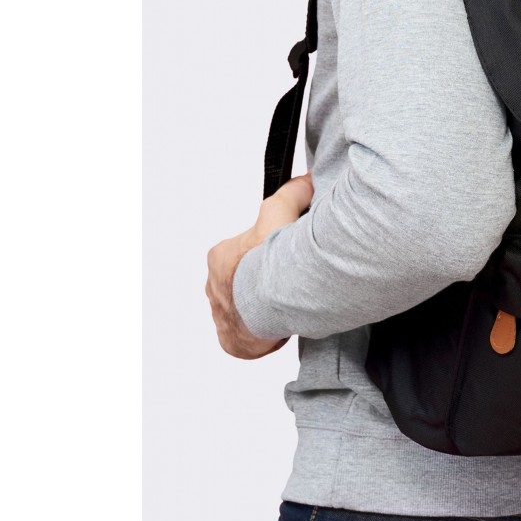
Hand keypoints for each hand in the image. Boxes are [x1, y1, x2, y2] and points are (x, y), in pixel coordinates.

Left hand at [205, 172, 313, 358]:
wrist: (269, 299)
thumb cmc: (270, 259)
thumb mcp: (280, 212)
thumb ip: (292, 194)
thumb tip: (306, 180)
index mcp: (220, 257)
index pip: (242, 253)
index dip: (264, 253)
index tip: (282, 257)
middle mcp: (214, 287)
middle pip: (241, 282)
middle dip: (260, 282)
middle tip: (287, 282)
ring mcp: (221, 316)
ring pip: (243, 310)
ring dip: (261, 310)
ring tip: (286, 307)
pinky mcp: (231, 340)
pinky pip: (245, 338)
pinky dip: (260, 335)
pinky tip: (278, 328)